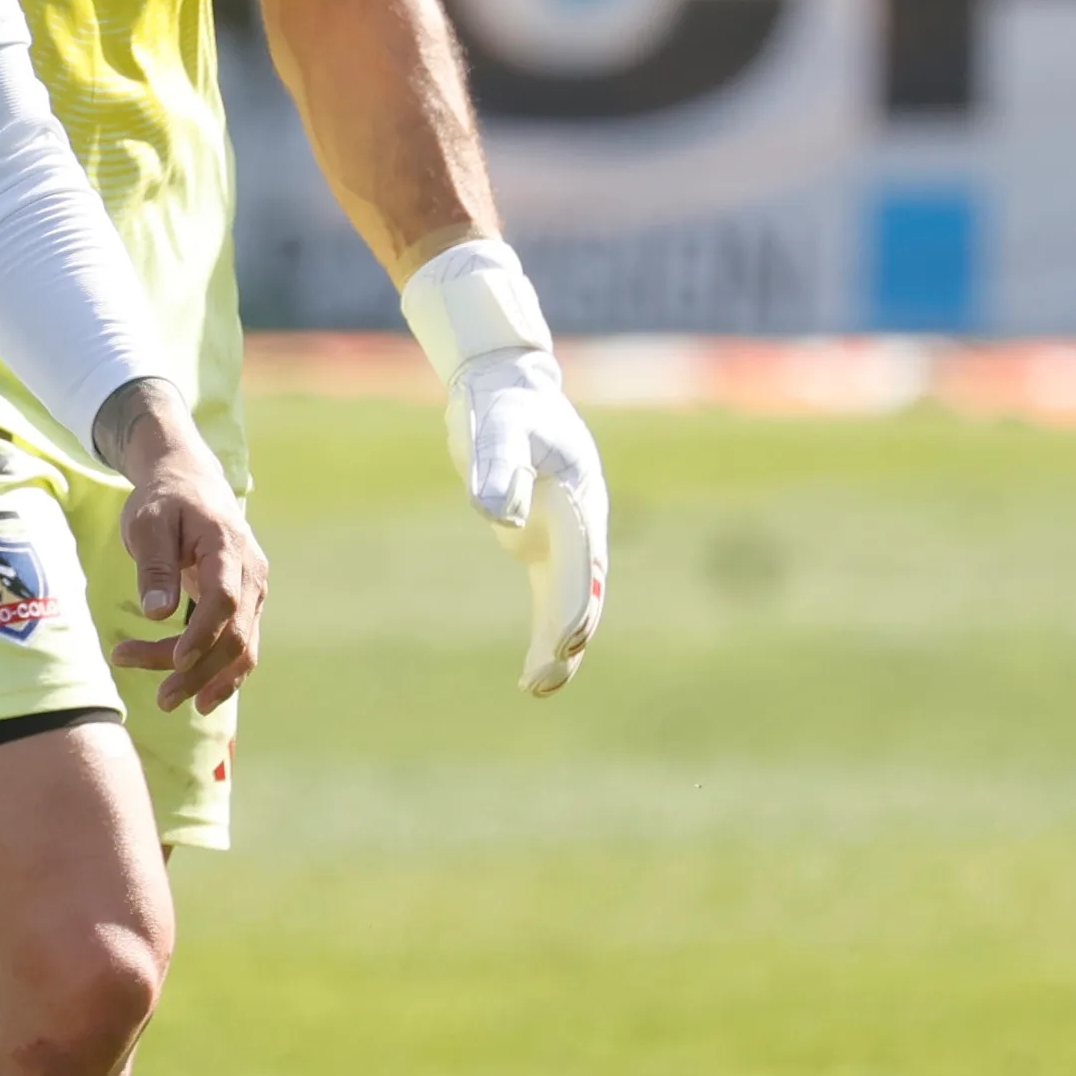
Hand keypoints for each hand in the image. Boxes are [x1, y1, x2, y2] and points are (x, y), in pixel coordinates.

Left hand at [95, 380, 268, 715]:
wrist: (190, 480)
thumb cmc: (164, 499)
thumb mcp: (148, 523)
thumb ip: (155, 566)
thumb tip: (158, 614)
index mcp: (227, 546)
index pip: (224, 600)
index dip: (202, 636)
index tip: (175, 662)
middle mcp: (251, 573)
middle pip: (234, 633)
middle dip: (199, 671)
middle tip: (160, 699)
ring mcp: (254, 590)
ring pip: (240, 646)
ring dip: (207, 678)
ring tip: (166, 700)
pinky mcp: (246, 603)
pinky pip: (242, 645)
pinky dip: (222, 672)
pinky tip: (198, 695)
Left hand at [448, 348, 608, 695]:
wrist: (505, 387)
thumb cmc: (503, 403)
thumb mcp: (498, 424)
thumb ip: (498, 463)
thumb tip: (495, 512)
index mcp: (580, 496)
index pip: (581, 559)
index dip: (575, 599)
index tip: (567, 638)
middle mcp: (580, 523)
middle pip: (581, 590)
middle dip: (566, 635)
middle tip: (545, 678)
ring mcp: (562, 537)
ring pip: (569, 602)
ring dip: (559, 645)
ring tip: (540, 688)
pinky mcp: (538, 545)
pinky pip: (549, 597)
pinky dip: (545, 632)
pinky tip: (533, 671)